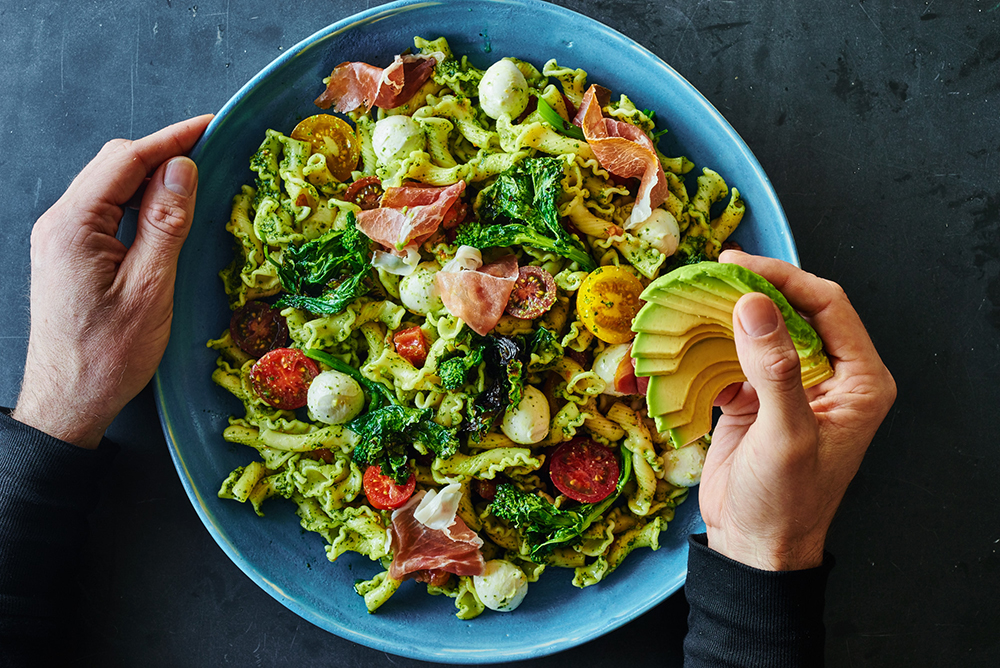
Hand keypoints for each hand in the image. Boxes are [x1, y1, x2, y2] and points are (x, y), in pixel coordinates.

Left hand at [13, 115, 213, 448]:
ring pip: (111, 189)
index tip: (210, 126)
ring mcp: (62, 240)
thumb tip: (182, 170)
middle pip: (114, 167)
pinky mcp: (71, 257)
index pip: (124, 160)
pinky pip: (108, 214)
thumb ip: (164, 224)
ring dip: (152, 180)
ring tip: (197, 182)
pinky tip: (167, 215)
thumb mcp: (149, 288)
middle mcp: (60, 224)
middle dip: (163, 155)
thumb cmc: (109, 355)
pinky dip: (140, 205)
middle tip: (212, 154)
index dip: (171, 139)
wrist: (69, 402)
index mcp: (73, 225)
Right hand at [698, 250, 895, 569]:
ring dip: (717, 318)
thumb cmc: (785, 502)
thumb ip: (773, 368)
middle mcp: (828, 374)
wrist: (752, 547)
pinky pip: (727, 359)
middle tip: (703, 277)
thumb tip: (752, 303)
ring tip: (681, 304)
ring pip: (753, 330)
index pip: (827, 305)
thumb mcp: (786, 435)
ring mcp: (787, 383)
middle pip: (787, 310)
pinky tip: (672, 345)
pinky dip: (698, 351)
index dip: (783, 278)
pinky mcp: (752, 397)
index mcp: (858, 380)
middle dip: (745, 293)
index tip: (737, 264)